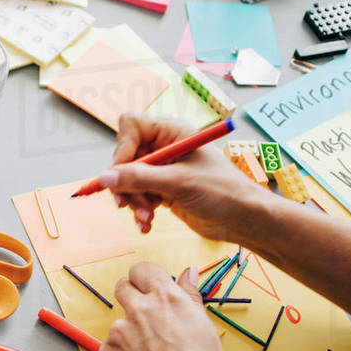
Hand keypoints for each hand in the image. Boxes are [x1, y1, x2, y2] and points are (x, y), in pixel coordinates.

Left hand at [99, 263, 228, 350]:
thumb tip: (188, 273)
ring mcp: (119, 331)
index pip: (143, 270)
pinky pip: (112, 348)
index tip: (151, 287)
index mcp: (166, 299)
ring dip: (131, 334)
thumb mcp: (205, 330)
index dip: (146, 279)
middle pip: (123, 287)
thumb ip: (190, 297)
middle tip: (147, 317)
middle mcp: (139, 310)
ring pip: (120, 324)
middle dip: (132, 296)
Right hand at [100, 114, 268, 241]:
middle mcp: (165, 147)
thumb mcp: (179, 183)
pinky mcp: (164, 189)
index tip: (121, 172)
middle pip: (125, 157)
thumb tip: (105, 177)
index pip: (131, 126)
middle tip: (127, 204)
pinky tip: (148, 223)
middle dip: (126, 184)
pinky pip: (139, 196)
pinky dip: (140, 211)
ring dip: (133, 201)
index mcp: (172, 133)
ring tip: (146, 217)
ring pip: (129, 180)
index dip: (122, 148)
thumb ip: (140, 179)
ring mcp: (164, 169)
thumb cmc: (223, 192)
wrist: (245, 220)